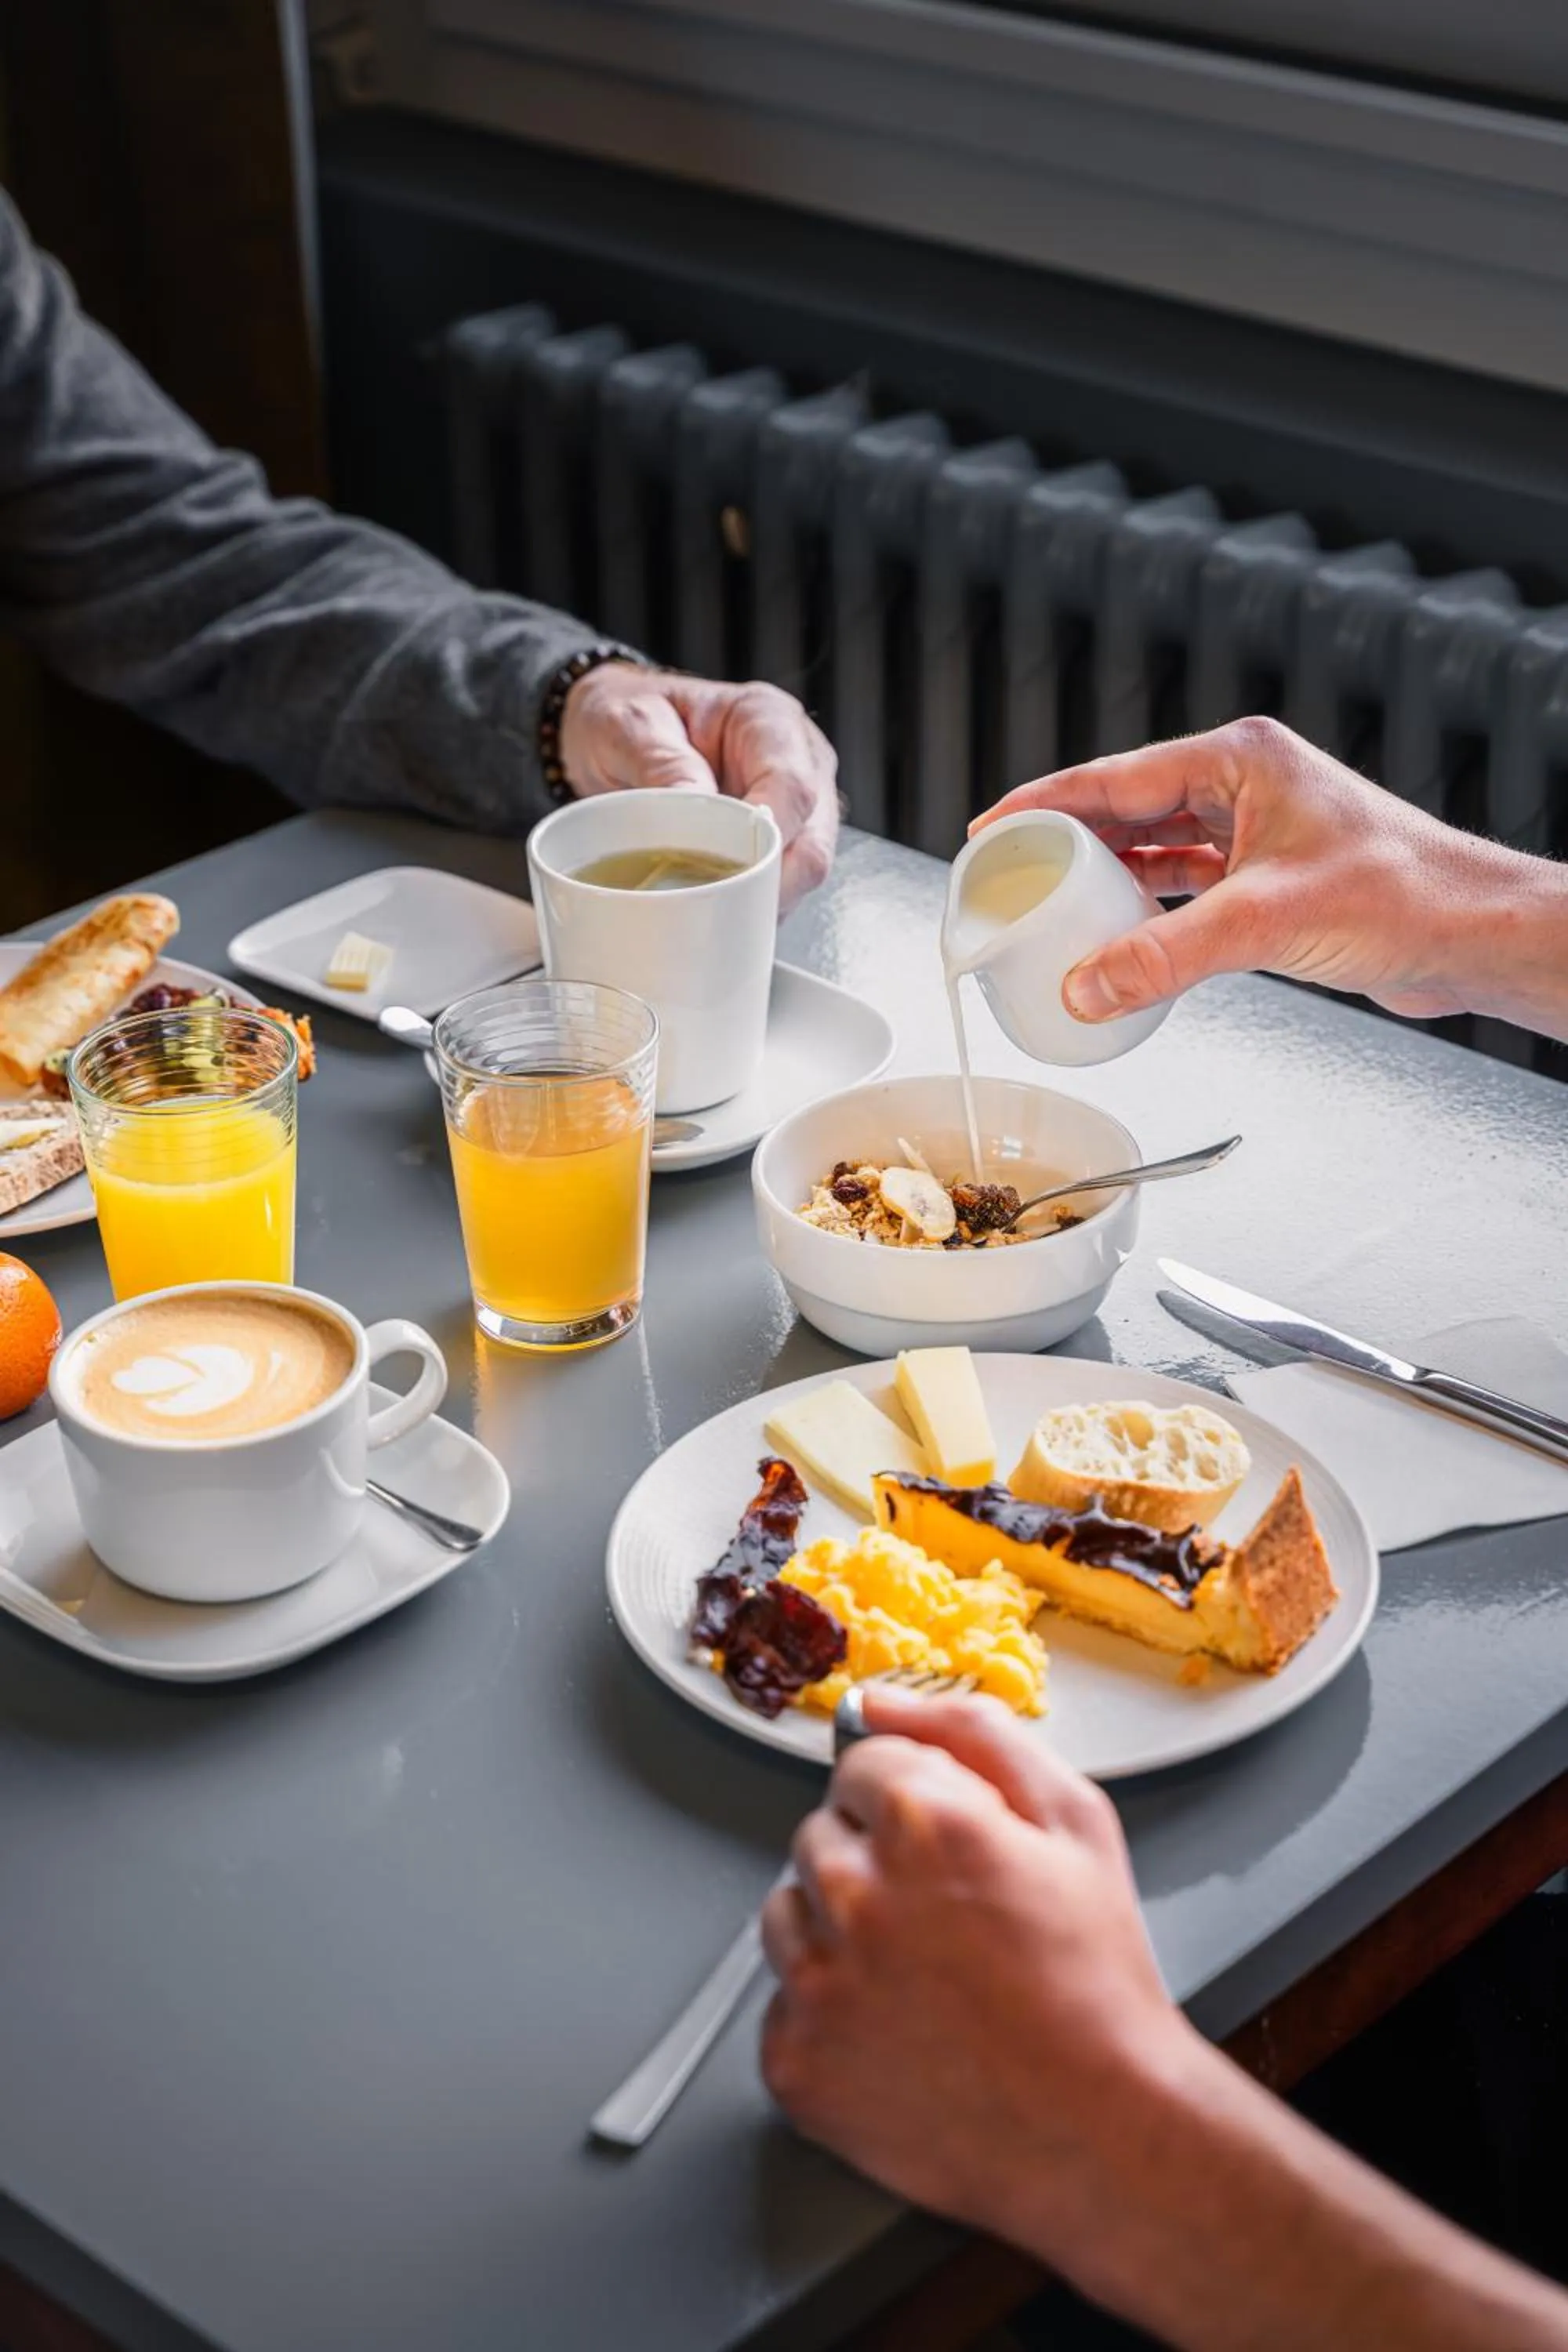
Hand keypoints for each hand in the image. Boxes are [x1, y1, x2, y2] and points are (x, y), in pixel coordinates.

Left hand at [559, 663, 838, 912]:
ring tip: (709, 911)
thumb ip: (665, 766)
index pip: (793, 786)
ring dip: (761, 899)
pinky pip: (780, 884)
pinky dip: (751, 904)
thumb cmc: (626, 718)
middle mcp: (797, 760)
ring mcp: (794, 804)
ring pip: (804, 870)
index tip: (728, 871)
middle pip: (813, 840)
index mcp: (767, 719)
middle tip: (716, 909)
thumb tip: (701, 819)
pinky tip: (716, 910)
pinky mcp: (779, 840)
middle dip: (771, 885)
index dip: (769, 837)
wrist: (613, 732)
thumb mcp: (628, 726)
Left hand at [760, 1688, 1200, 2298]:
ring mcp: (816, 1984)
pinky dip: (827, 2017)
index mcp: (922, 1820)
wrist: (1103, 2133)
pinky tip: (896, 2033)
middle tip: (946, 1922)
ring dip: (836, 1933)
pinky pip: (782, 2007)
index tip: (952, 1851)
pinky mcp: (795, 2062)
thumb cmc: (1096, 1979)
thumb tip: (880, 1701)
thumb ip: (974, 1734)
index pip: (862, 1765)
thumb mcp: (1074, 1821)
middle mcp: (854, 1893)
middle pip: (819, 1837)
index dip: (915, 1804)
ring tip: (921, 1979)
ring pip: (786, 1916)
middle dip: (872, 1863)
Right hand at [974, 715, 1531, 1026]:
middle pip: (1127, 809)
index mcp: (1239, 760)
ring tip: (1048, 910)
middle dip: (1065, 844)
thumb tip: (1085, 985)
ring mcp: (1257, 834)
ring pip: (1155, 851)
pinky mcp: (1268, 882)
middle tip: (1008, 876)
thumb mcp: (1263, 921)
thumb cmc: (1407, 893)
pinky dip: (1147, 914)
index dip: (1043, 804)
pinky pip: (1185, 890)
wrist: (1472, 935)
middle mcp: (1245, 787)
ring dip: (1104, 882)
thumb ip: (1163, 955)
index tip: (989, 827)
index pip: (1115, 776)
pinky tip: (1116, 939)